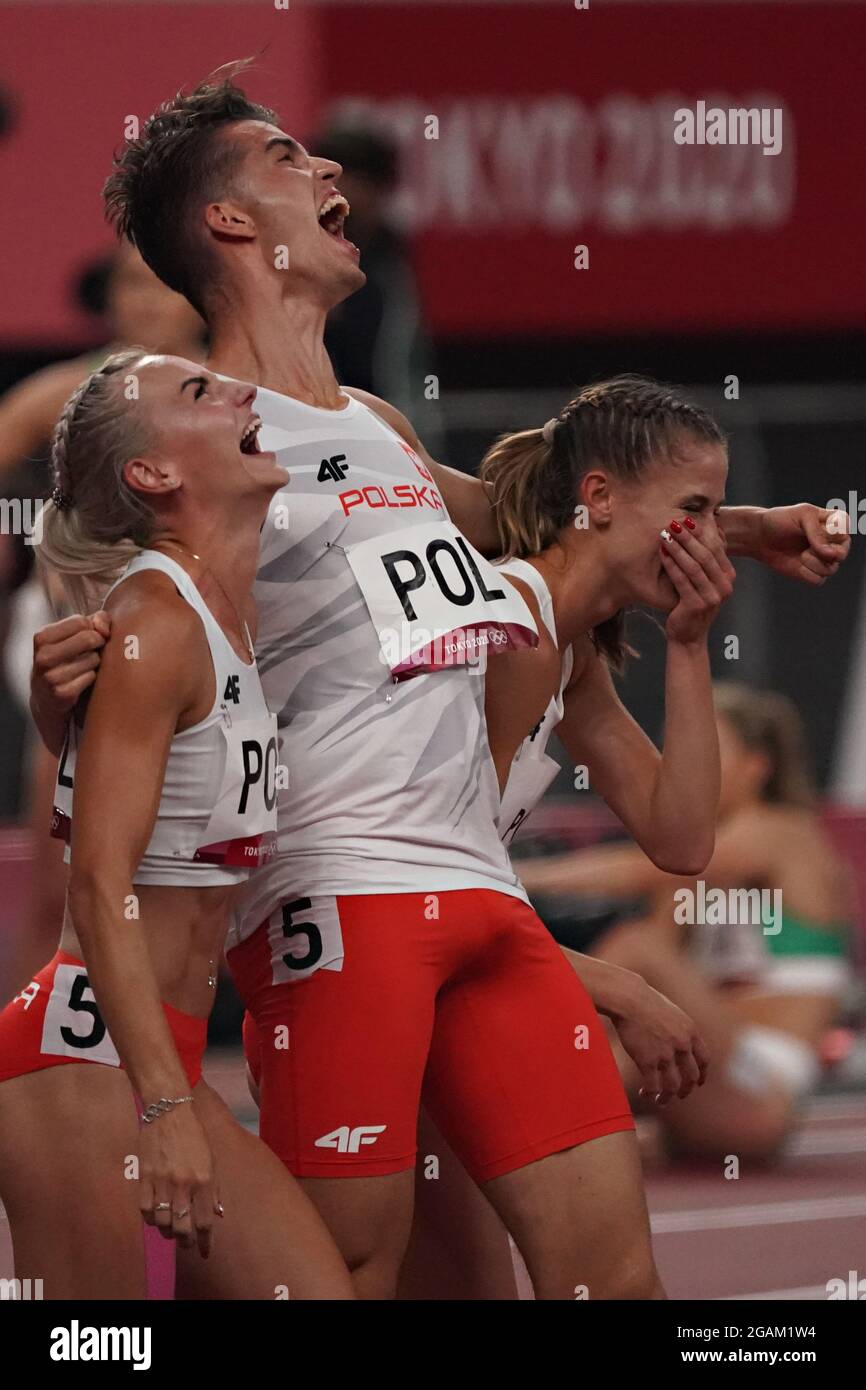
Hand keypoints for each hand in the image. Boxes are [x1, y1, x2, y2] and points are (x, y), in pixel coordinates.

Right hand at [30, 611, 109, 736]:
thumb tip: (104, 630)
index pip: (81, 621)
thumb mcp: (72, 635)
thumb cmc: (66, 659)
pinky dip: (92, 678)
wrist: (46, 698)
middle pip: (89, 638)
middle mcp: (43, 656)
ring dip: (95, 662)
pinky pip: (92, 677)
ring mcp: (51, 676)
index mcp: (42, 637)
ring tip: (83, 667)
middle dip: (98, 643)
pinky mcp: (62, 694)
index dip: (92, 628)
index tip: (91, 636)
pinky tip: (81, 681)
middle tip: (94, 651)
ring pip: (93, 659)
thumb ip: (96, 620)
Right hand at [139, 1103, 218, 1257]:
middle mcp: (184, 1184)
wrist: (168, 1111)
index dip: (204, 1242)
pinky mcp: (145, 1177)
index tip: (204, 1252)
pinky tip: (156, 1217)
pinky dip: (151, 1218)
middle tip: (187, 1244)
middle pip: (183, 1227)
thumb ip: (214, 1189)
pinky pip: (146, 1209)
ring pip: (162, 1222)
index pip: (205, 1221)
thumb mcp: (211, 1159)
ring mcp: (162, 1181)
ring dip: (168, 1232)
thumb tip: (217, 1214)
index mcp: (204, 1179)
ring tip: (172, 1231)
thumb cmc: (194, 1135)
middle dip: (186, 1241)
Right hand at [612, 977, 709, 1104]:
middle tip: (679, 1095)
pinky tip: (644, 1093)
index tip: (698, 1083)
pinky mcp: (648, 1061)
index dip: (702, 1074)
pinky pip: (653, 1086)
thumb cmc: (644, 1001)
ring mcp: (666, 1054)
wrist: (628, 998)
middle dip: (686, 1089)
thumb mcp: (671, 1012)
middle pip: (691, 1076)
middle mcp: (682, 1044)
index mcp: (690, 1031)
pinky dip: (650, 1094)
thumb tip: (676, 1042)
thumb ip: (678, 1029)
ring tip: (660, 1101)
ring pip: (673, 1086)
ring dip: (667, 1097)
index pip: (704, 1060)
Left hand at [660, 518, 734, 643]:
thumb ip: (708, 559)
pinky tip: (662, 553)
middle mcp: (724, 587)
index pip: (716, 549)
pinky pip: (682, 580)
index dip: (702, 532)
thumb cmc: (692, 604)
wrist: (688, 637)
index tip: (687, 518)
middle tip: (674, 522)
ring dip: (678, 548)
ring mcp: (712, 597)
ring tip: (665, 534)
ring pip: (693, 566)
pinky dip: (671, 564)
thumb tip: (712, 526)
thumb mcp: (704, 580)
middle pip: (705, 555)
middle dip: (688, 537)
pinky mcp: (697, 605)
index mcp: (728, 578)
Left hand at [753, 504, 850, 584]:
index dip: (831, 534)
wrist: (761, 537)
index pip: (845, 531)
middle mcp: (833, 542)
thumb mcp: (801, 516)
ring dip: (813, 563)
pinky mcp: (813, 573)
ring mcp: (824, 559)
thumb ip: (817, 531)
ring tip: (801, 554)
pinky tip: (798, 564)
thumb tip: (830, 554)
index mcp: (835, 523)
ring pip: (831, 569)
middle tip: (808, 547)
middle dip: (823, 553)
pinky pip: (819, 580)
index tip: (814, 527)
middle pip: (842, 554)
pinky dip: (806, 573)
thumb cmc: (781, 521)